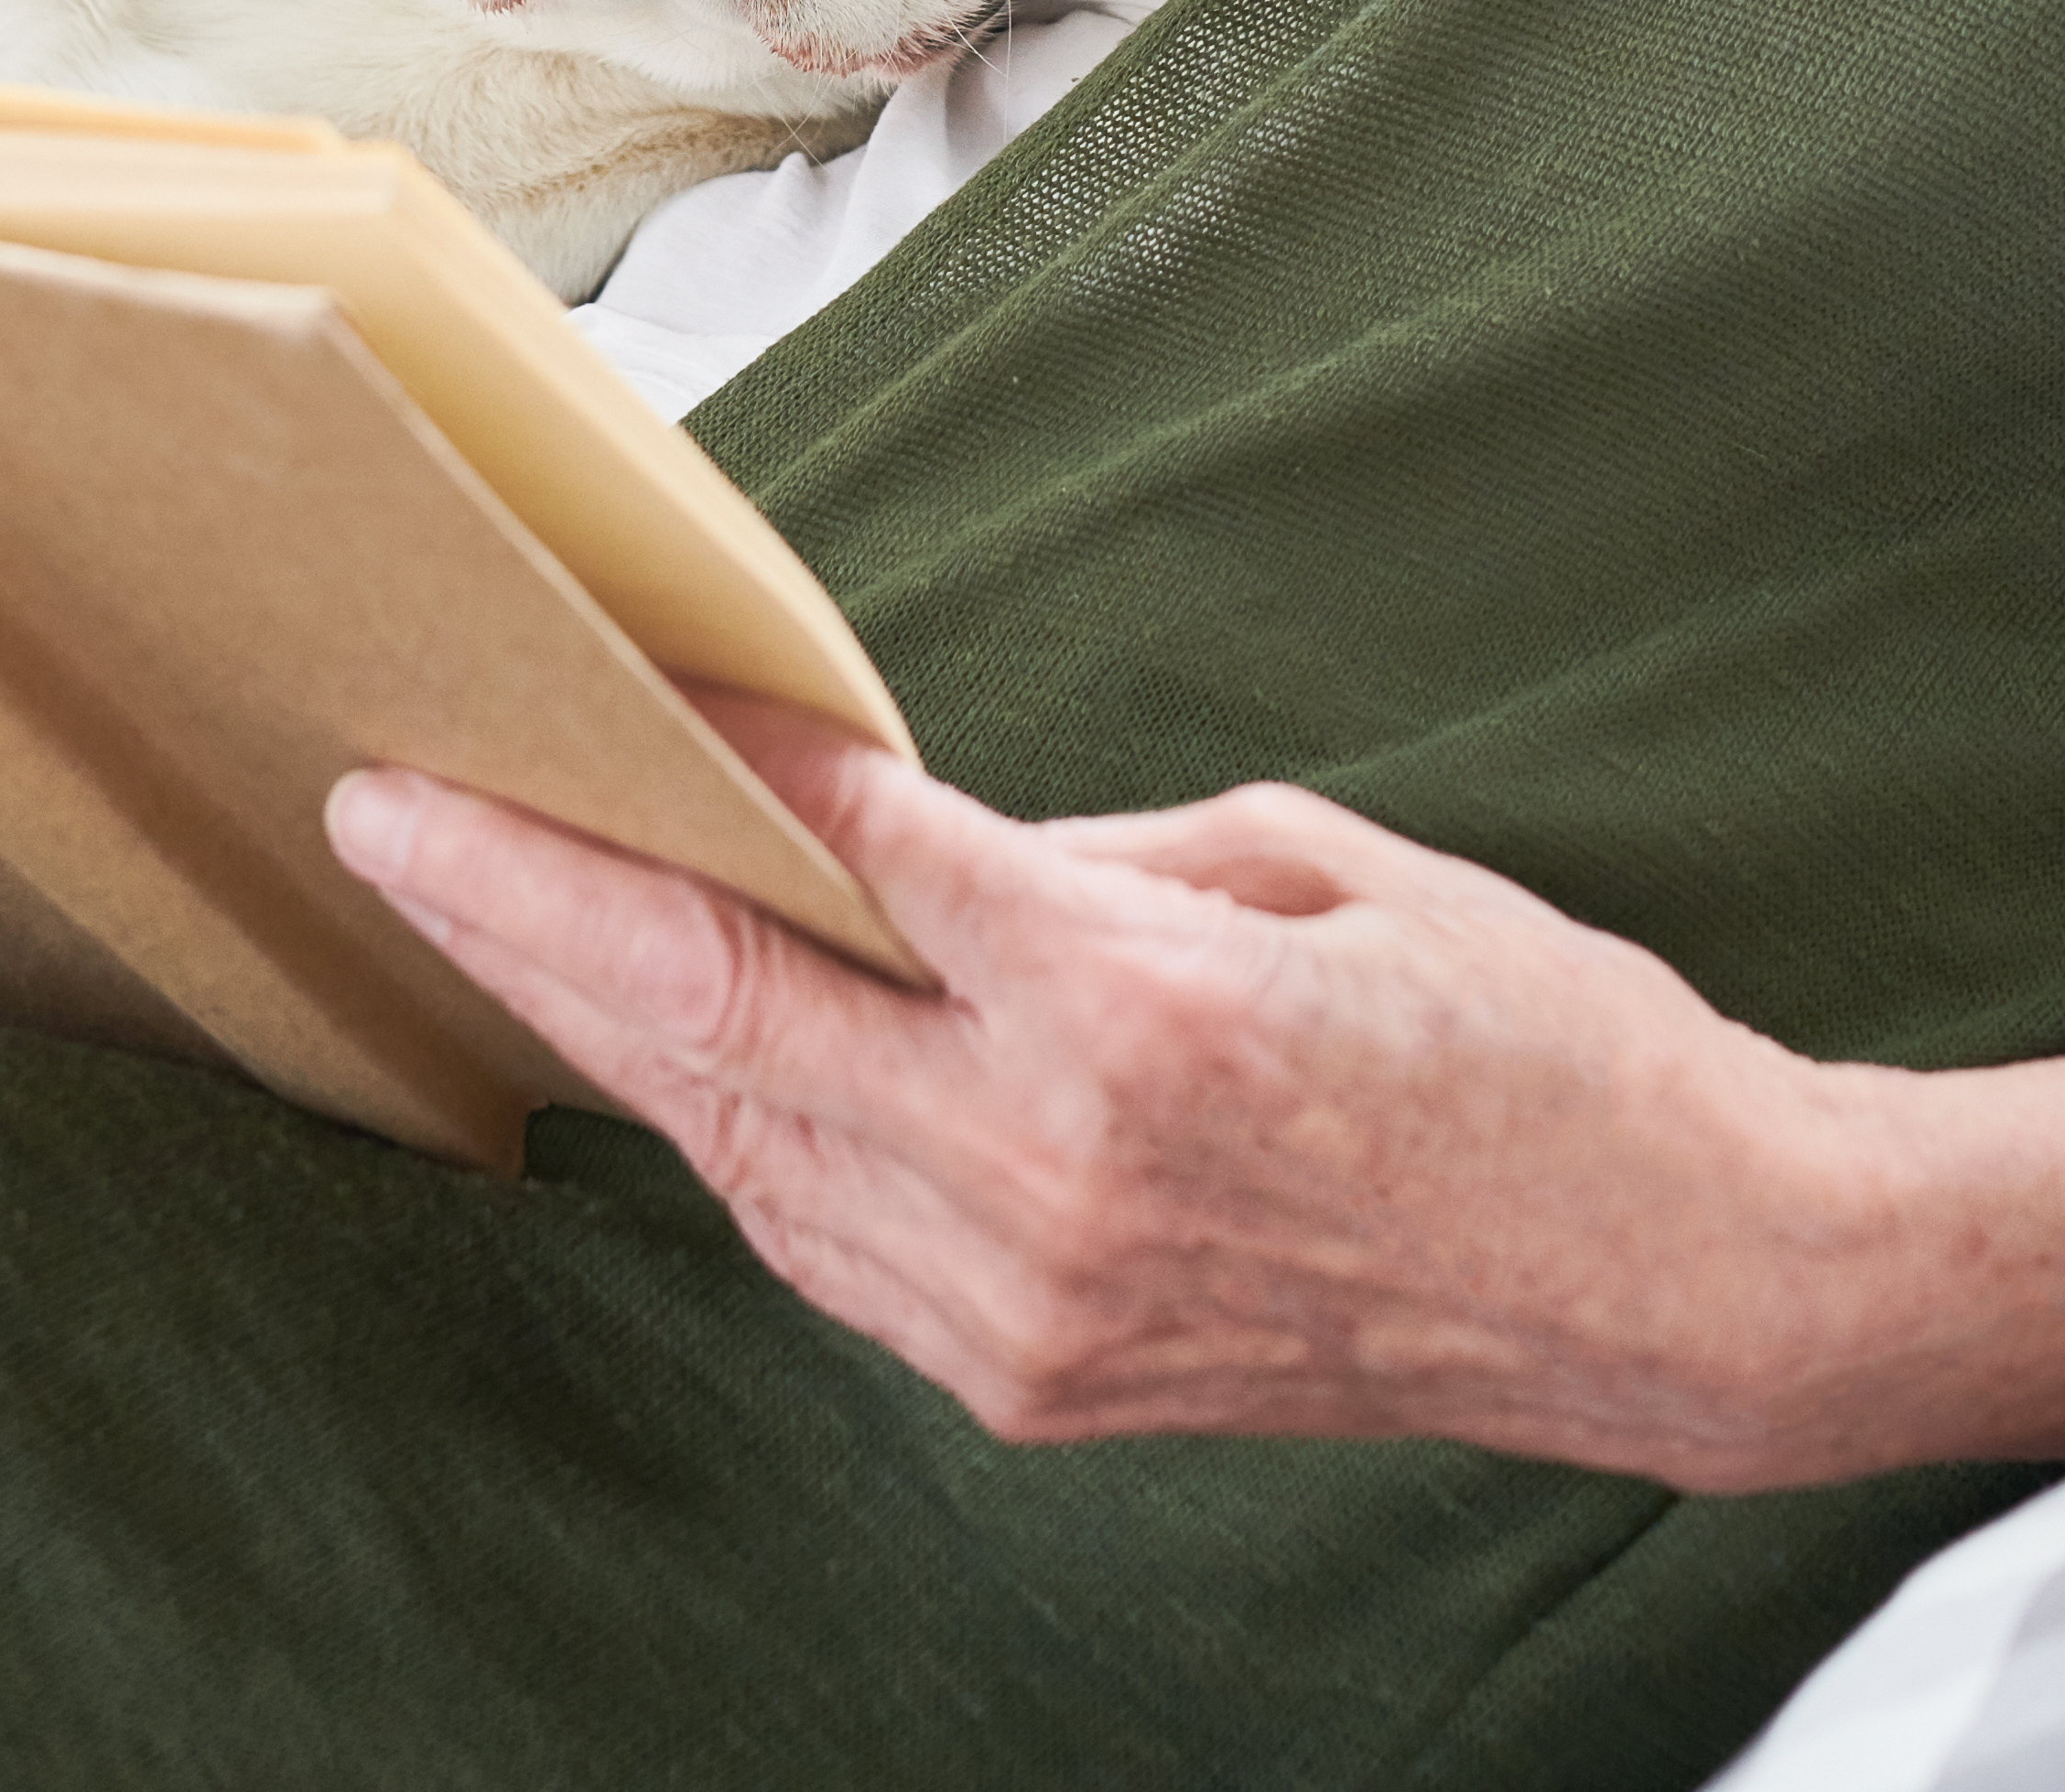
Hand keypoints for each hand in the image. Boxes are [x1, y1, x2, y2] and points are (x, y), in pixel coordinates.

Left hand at [326, 700, 2064, 1486]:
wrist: (1679, 1288)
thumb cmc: (1536, 1037)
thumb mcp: (1314, 860)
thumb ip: (1083, 864)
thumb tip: (902, 844)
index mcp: (1134, 1013)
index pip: (842, 860)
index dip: (690, 763)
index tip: (565, 683)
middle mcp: (1052, 1173)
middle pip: (720, 1020)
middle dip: (530, 906)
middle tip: (385, 809)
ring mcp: (1031, 1304)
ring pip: (745, 1146)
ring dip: (603, 1027)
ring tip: (483, 910)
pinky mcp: (1039, 1380)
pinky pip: (824, 1242)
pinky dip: (735, 1135)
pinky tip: (664, 1052)